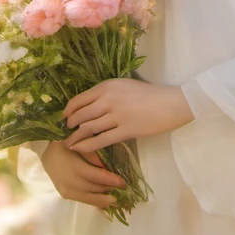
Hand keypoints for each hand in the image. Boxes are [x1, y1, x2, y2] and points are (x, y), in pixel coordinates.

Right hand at [41, 139, 126, 208]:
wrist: (44, 151)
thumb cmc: (64, 143)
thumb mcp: (79, 144)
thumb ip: (92, 155)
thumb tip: (106, 166)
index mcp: (75, 167)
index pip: (98, 177)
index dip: (112, 180)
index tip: (124, 182)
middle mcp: (71, 182)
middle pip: (95, 188)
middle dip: (109, 189)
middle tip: (123, 190)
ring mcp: (67, 190)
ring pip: (89, 198)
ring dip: (103, 198)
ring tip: (116, 199)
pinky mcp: (65, 194)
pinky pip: (82, 200)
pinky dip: (94, 201)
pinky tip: (103, 202)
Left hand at [63, 78, 194, 154]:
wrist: (170, 103)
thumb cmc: (149, 93)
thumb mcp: (124, 85)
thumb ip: (107, 93)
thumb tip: (89, 105)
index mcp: (107, 86)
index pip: (79, 99)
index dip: (68, 110)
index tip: (64, 117)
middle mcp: (108, 99)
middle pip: (81, 115)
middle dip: (70, 125)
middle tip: (66, 131)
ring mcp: (116, 115)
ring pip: (88, 128)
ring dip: (75, 137)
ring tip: (69, 142)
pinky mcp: (125, 130)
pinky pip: (101, 140)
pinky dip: (87, 145)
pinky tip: (79, 149)